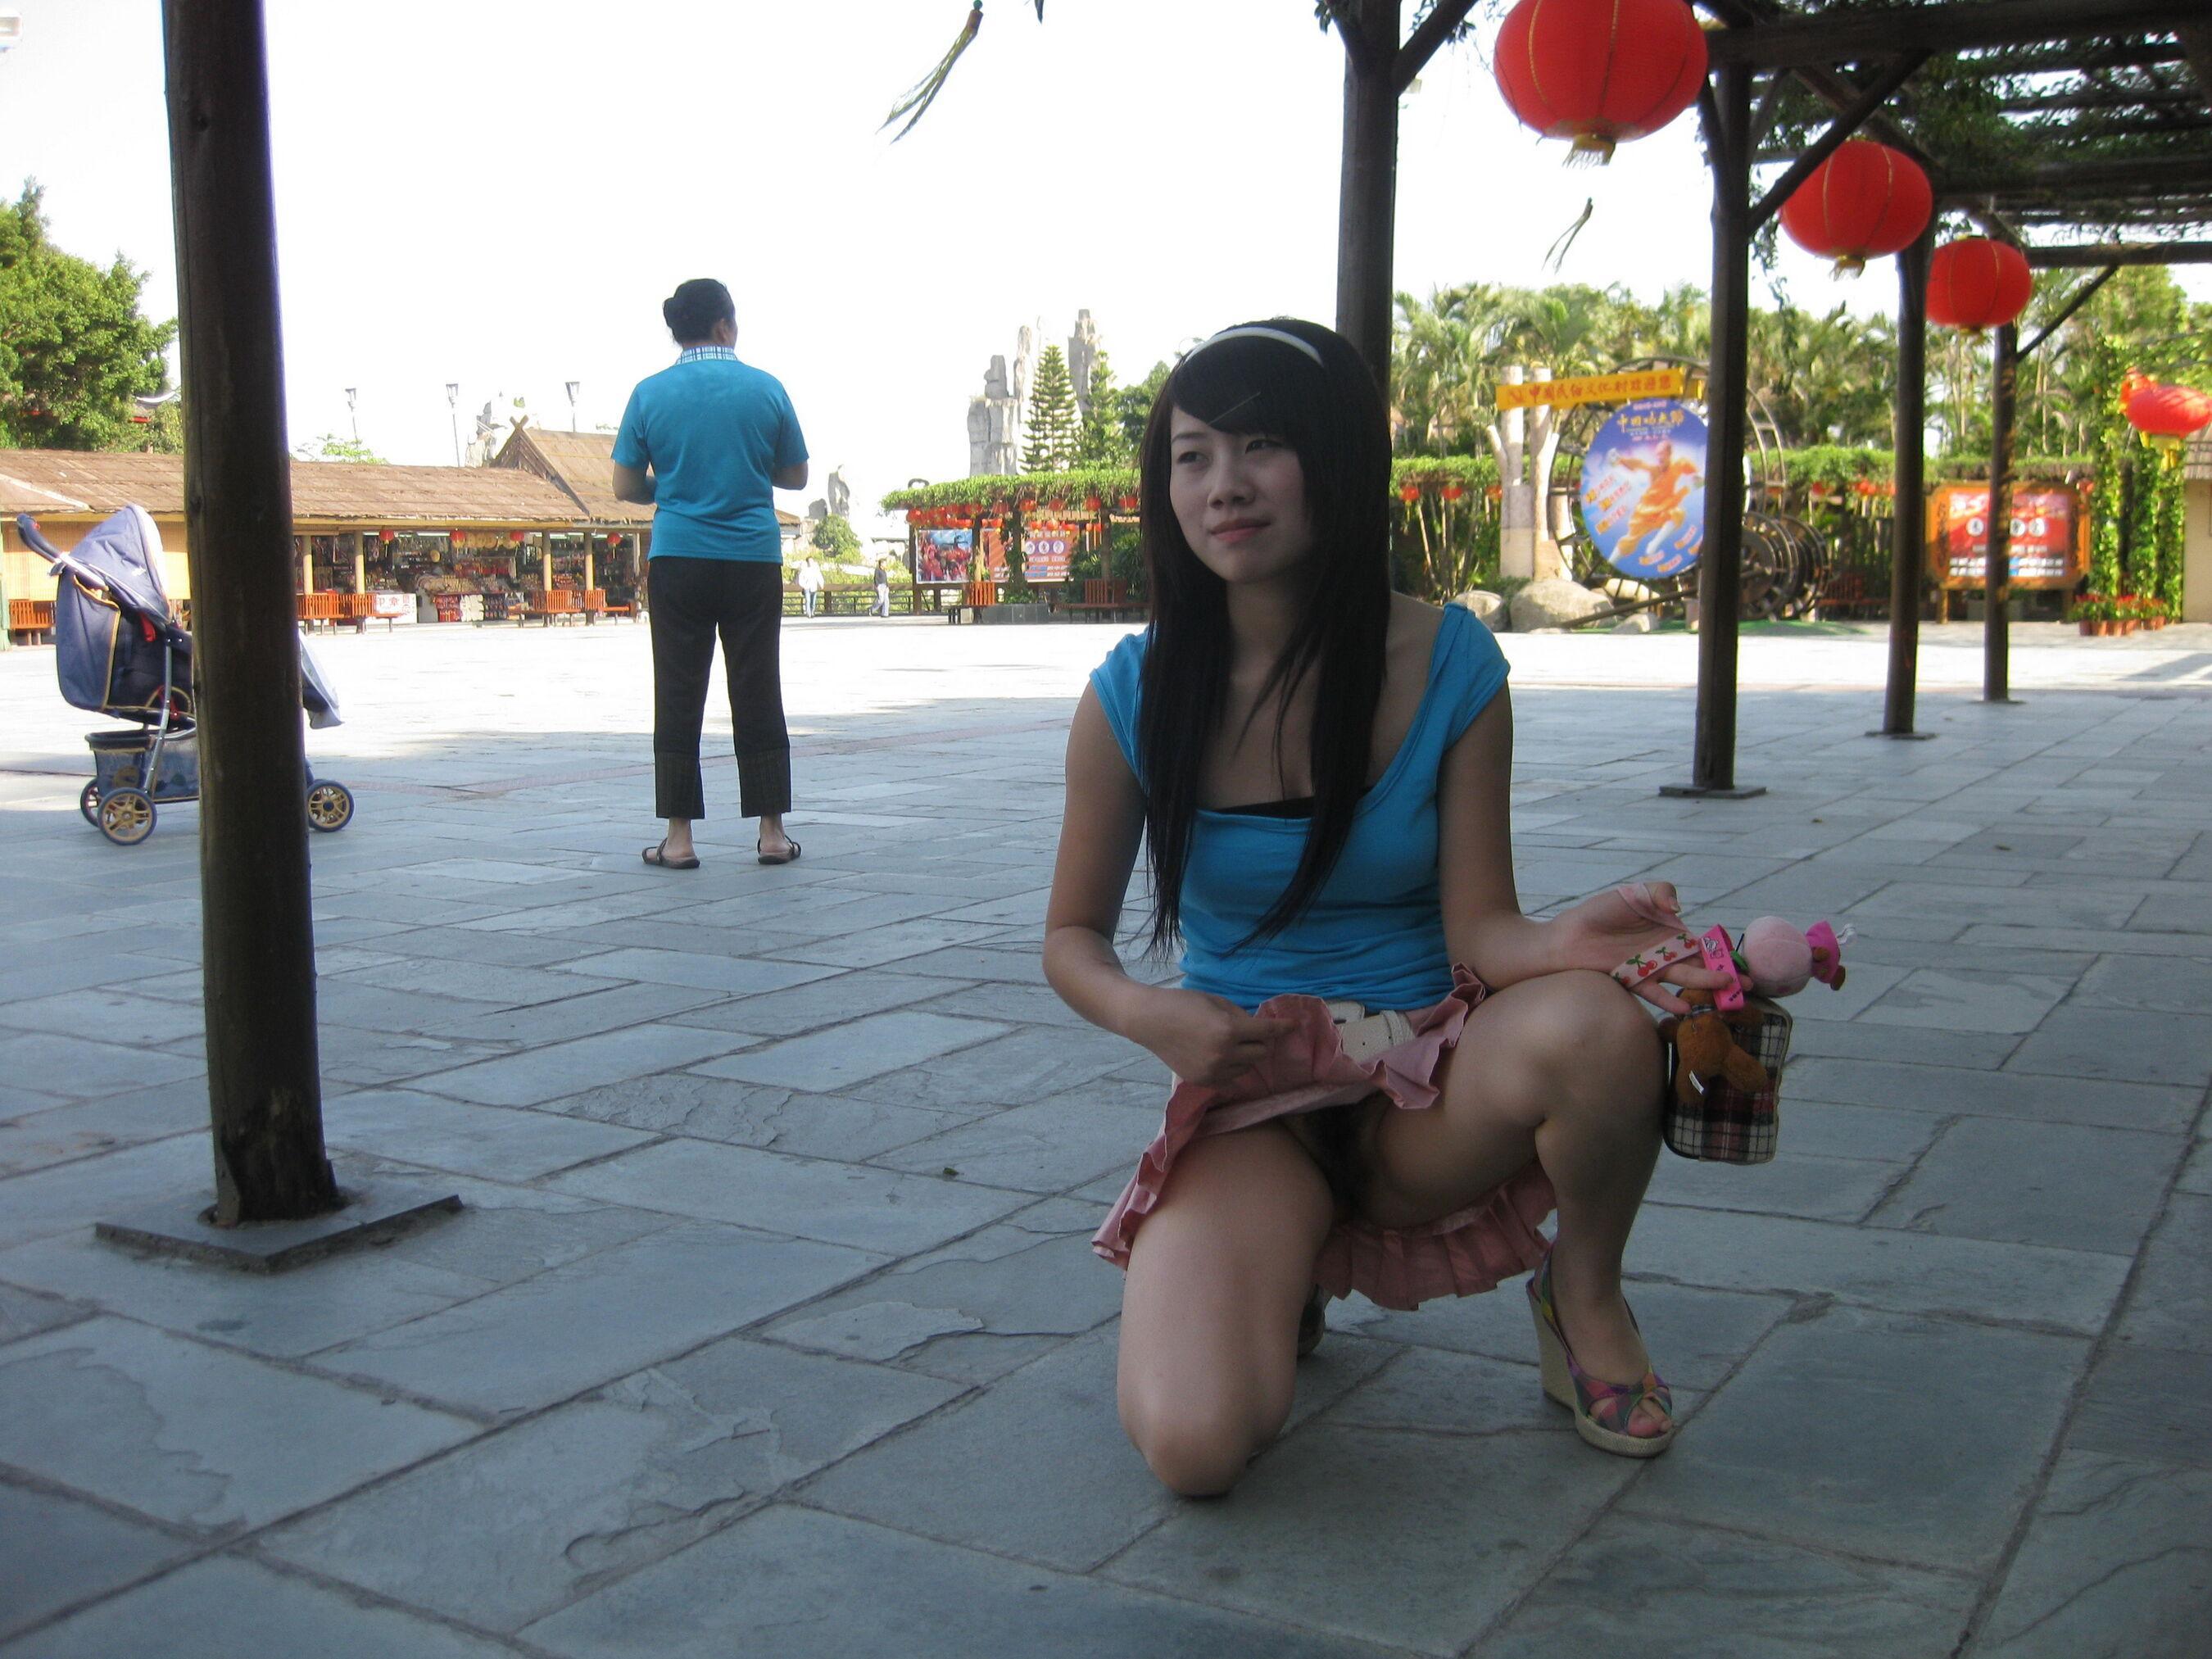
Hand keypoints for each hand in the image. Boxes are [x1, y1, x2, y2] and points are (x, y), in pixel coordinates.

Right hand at [1130, 988, 1293, 1089]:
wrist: (1150, 1021)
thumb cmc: (1183, 1004)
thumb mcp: (1216, 1002)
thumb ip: (1240, 1017)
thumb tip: (1258, 1030)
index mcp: (1229, 1030)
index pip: (1266, 1031)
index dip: (1283, 1027)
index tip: (1295, 1025)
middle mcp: (1224, 1054)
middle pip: (1260, 1053)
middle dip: (1260, 1041)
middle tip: (1250, 1032)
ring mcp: (1213, 1071)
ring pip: (1247, 1067)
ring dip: (1246, 1055)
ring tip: (1228, 1043)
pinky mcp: (1203, 1081)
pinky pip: (1231, 1079)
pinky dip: (1232, 1068)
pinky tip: (1220, 1057)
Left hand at [1550, 881, 1735, 1015]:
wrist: (1567, 936)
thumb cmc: (1600, 913)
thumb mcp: (1633, 894)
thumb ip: (1659, 893)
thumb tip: (1678, 907)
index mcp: (1670, 932)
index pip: (1702, 944)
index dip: (1722, 953)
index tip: (1742, 963)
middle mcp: (1664, 953)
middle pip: (1699, 964)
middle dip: (1723, 975)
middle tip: (1747, 987)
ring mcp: (1649, 968)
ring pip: (1682, 978)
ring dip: (1703, 985)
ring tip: (1723, 995)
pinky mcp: (1632, 980)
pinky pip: (1654, 992)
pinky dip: (1668, 1000)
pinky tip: (1684, 1008)